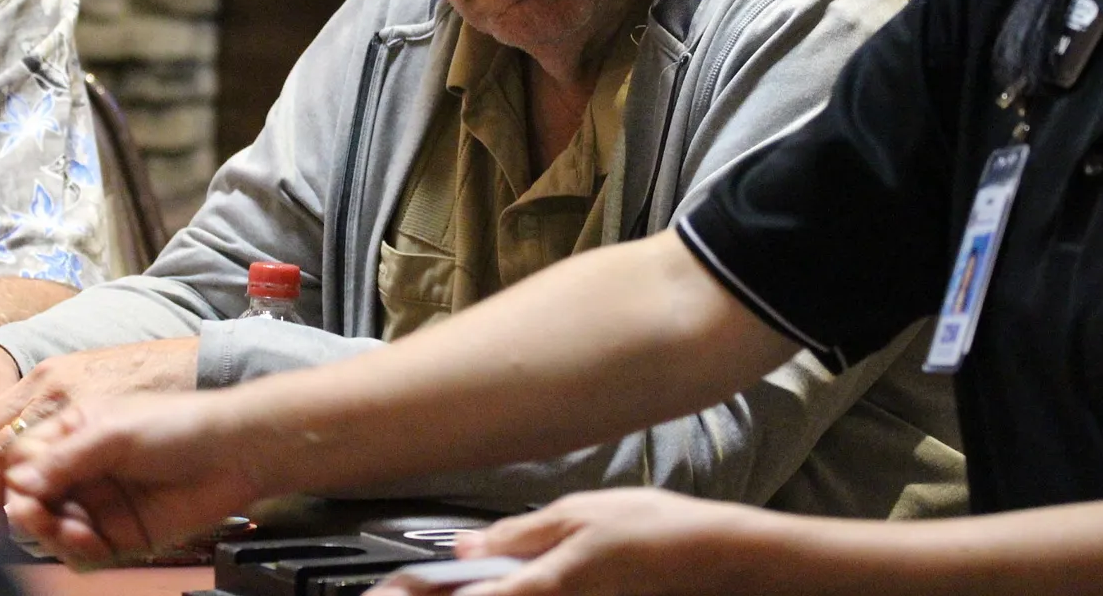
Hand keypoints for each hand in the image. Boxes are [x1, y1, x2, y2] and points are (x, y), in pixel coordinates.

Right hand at [1, 390, 257, 565]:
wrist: (236, 453)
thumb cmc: (182, 425)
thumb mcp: (115, 431)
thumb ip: (66, 457)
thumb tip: (16, 483)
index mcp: (76, 432)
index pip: (24, 459)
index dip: (19, 477)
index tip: (24, 490)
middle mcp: (82, 469)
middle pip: (30, 500)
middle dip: (29, 512)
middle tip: (37, 515)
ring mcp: (99, 503)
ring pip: (50, 531)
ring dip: (53, 534)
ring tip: (73, 529)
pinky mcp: (118, 535)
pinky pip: (81, 554)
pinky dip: (77, 552)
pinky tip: (91, 541)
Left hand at [368, 488, 765, 595]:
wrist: (715, 560)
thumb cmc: (653, 530)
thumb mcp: (579, 514)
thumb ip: (519, 534)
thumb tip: (466, 546)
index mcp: (540, 584)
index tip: (387, 593)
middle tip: (400, 591)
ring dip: (477, 593)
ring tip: (446, 584)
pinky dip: (512, 592)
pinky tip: (502, 581)